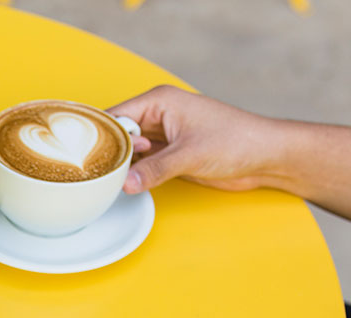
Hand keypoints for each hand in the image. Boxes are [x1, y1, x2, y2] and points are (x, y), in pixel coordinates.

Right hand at [107, 85, 291, 193]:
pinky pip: (141, 163)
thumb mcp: (191, 155)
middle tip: (94, 174)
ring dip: (120, 165)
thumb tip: (126, 183)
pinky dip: (132, 173)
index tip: (84, 156)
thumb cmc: (238, 140)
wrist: (266, 157)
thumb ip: (155, 169)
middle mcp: (157, 115)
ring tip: (104, 182)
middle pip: (118, 134)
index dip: (100, 136)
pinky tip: (123, 184)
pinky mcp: (169, 155)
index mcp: (160, 101)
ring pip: (128, 150)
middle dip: (108, 153)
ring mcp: (163, 136)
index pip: (116, 116)